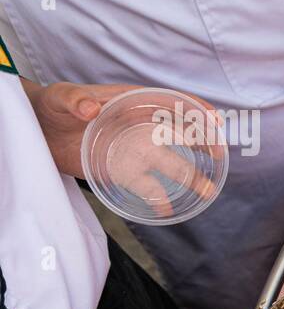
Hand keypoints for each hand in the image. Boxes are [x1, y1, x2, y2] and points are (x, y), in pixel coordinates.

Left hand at [26, 80, 219, 208]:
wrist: (38, 132)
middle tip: (219, 155)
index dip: (196, 109)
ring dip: (189, 177)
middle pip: (180, 135)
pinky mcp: (123, 171)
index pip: (172, 102)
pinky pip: (146, 186)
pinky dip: (158, 199)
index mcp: (133, 102)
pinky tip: (167, 210)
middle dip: (203, 144)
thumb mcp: (62, 98)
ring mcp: (134, 151)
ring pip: (168, 164)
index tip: (214, 119)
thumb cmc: (53, 106)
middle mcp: (141, 127)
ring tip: (206, 191)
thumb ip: (76, 100)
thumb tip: (90, 108)